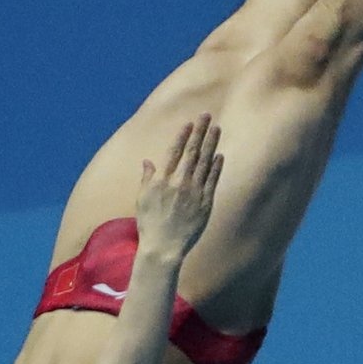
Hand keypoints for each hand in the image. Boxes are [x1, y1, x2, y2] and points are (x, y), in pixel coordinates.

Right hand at [135, 115, 222, 262]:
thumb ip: (146, 178)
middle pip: (192, 152)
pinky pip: (212, 180)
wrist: (163, 247)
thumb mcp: (142, 199)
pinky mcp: (205, 203)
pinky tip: (220, 155)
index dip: (182, 136)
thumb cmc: (150, 224)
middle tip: (206, 115)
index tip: (189, 122)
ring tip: (216, 128)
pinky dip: (216, 167)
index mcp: (162, 181)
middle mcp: (179, 183)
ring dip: (211, 144)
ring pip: (204, 162)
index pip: (174, 152)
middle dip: (199, 132)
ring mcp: (194, 192)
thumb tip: (148, 161)